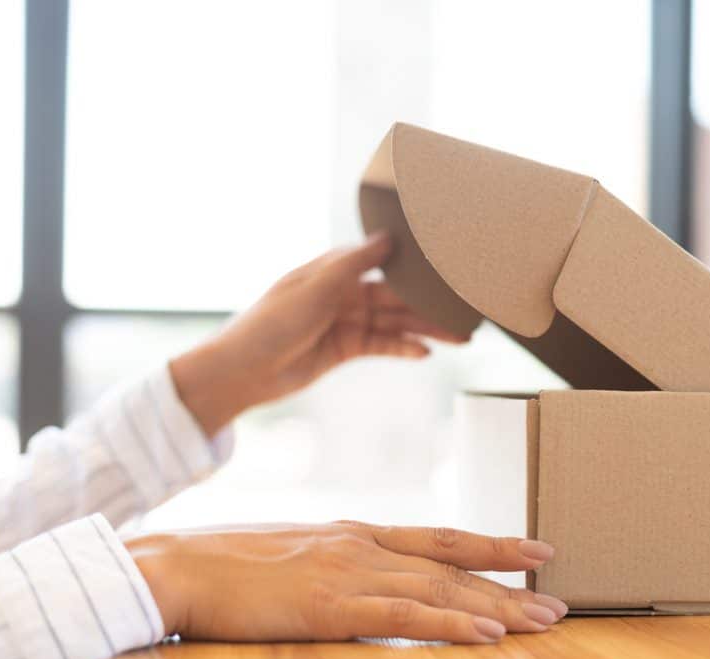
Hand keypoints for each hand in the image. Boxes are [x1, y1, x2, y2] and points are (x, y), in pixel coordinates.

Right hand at [128, 521, 567, 643]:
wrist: (180, 564)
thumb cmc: (230, 564)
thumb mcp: (297, 553)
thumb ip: (340, 562)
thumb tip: (368, 579)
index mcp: (358, 532)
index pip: (441, 537)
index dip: (491, 545)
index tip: (534, 550)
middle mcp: (365, 545)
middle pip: (454, 565)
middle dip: (509, 583)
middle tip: (558, 599)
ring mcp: (351, 572)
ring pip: (441, 589)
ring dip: (497, 606)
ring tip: (542, 619)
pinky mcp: (331, 605)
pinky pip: (406, 615)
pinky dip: (452, 624)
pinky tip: (488, 634)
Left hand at [169, 233, 466, 435]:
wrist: (244, 370)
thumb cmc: (271, 322)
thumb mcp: (315, 287)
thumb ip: (355, 263)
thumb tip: (388, 237)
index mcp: (335, 270)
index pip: (384, 262)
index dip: (414, 265)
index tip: (447, 264)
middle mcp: (344, 293)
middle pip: (397, 297)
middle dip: (430, 304)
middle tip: (465, 310)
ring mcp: (347, 322)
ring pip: (395, 322)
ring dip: (426, 329)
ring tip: (460, 337)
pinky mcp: (345, 349)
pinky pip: (382, 345)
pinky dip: (403, 348)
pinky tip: (427, 352)